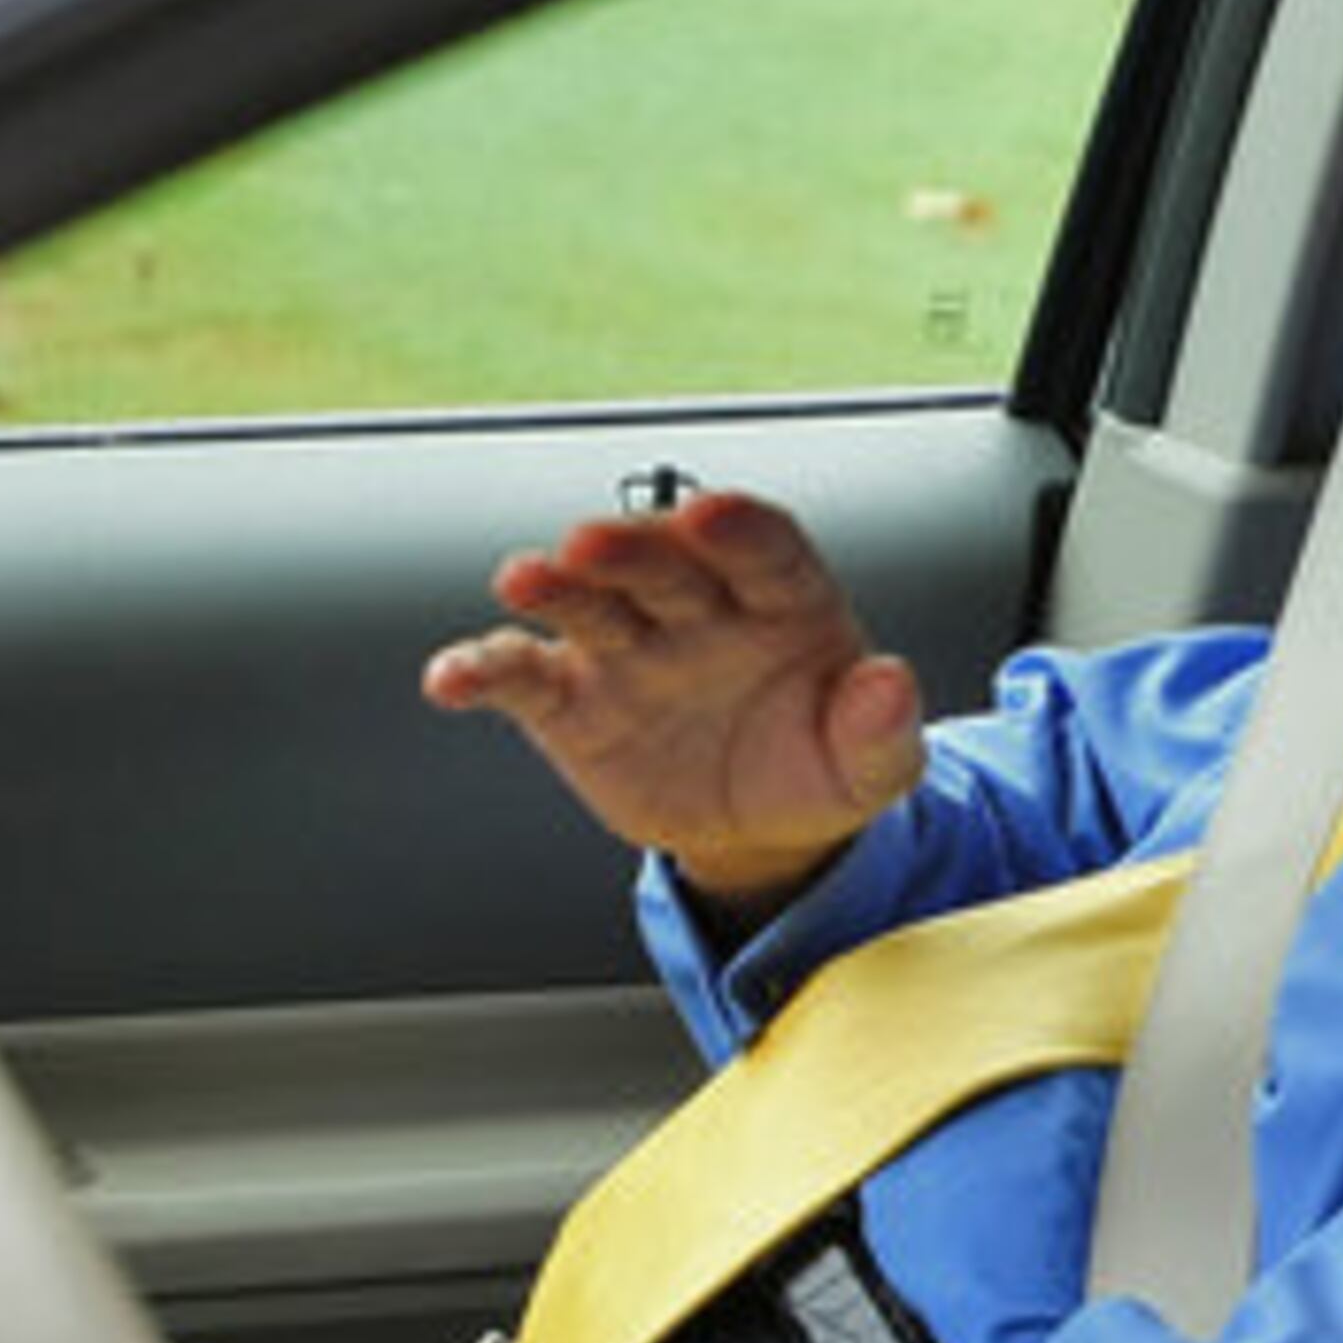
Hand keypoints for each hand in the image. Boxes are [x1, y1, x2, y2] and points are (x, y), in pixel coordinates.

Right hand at [424, 491, 925, 926]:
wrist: (760, 827)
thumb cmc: (817, 766)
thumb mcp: (871, 765)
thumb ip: (883, 728)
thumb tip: (892, 685)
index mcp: (782, 602)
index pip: (764, 550)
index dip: (740, 530)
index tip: (717, 515)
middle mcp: (697, 609)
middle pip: (662, 565)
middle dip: (630, 549)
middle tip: (594, 540)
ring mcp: (630, 649)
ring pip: (588, 604)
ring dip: (554, 588)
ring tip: (524, 579)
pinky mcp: (573, 701)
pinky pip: (522, 678)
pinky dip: (482, 672)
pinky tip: (451, 677)